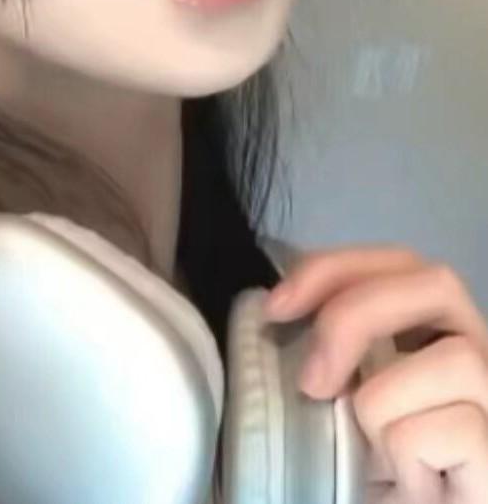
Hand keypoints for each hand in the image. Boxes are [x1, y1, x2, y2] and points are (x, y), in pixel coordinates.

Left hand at [263, 245, 487, 501]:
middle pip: (438, 282)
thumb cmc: (368, 467)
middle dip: (356, 315)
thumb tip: (280, 303)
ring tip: (375, 452)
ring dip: (383, 405)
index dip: (337, 267)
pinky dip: (409, 457)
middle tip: (311, 379)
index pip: (401, 262)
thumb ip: (330, 344)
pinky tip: (411, 484)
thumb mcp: (340, 391)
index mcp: (437, 333)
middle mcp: (483, 357)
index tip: (276, 306)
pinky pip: (457, 429)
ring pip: (457, 360)